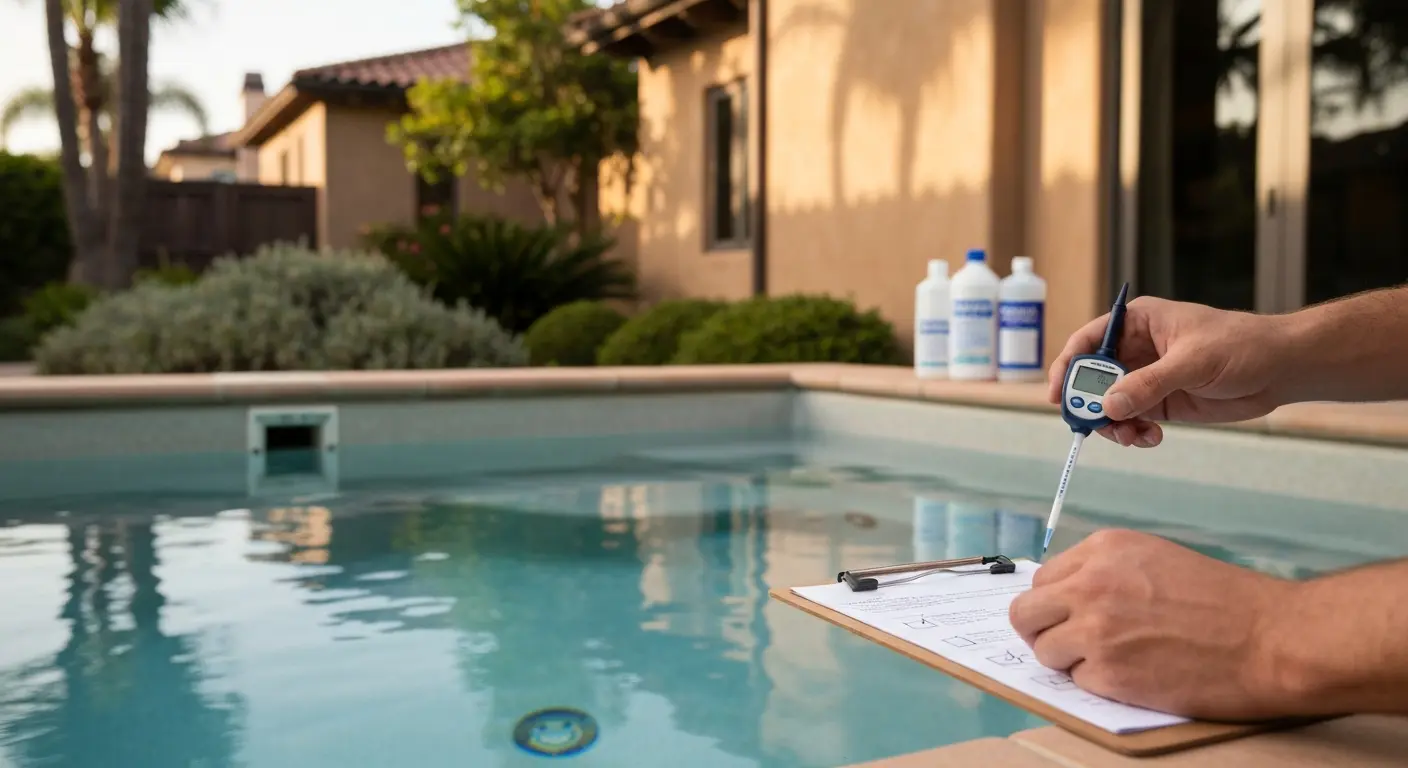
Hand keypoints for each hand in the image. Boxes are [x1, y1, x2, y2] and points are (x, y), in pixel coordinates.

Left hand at [1008, 529, 1299, 720]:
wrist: (1271, 638)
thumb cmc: (1227, 601)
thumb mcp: (1157, 560)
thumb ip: (1107, 572)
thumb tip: (1066, 596)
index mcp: (1103, 550)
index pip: (1043, 579)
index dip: (1055, 603)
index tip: (1070, 617)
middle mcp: (1090, 584)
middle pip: (1025, 613)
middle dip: (1042, 630)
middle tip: (1068, 644)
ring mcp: (1095, 630)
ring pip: (1044, 651)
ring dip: (1070, 660)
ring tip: (1112, 661)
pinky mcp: (1108, 674)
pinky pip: (1077, 681)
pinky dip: (1099, 684)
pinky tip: (1135, 676)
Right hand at [1047, 296, 1288, 448]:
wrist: (1282, 369)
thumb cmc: (1241, 346)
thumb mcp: (1192, 362)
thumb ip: (1149, 384)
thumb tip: (1109, 406)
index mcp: (1138, 323)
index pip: (1089, 341)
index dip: (1068, 366)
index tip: (1059, 395)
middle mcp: (1136, 349)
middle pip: (1092, 377)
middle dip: (1090, 403)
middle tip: (1093, 426)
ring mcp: (1147, 377)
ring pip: (1109, 403)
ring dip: (1112, 424)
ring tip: (1131, 436)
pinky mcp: (1161, 402)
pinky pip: (1131, 419)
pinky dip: (1133, 432)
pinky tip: (1150, 437)